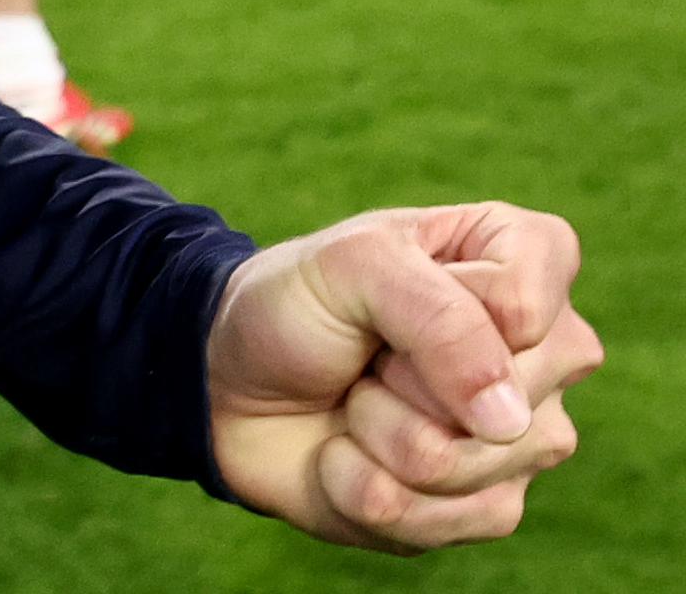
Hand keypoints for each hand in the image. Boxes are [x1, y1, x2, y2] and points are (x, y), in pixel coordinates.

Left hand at [209, 204, 599, 549]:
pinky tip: (352, 456)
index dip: (446, 306)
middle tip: (370, 349)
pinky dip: (367, 487)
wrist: (235, 387)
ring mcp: (524, 439)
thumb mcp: (351, 264)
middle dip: (403, 375)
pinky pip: (438, 520)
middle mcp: (543, 354)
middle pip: (508, 398)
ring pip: (467, 462)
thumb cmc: (299, 304)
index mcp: (522, 259)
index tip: (393, 280)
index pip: (527, 304)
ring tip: (360, 398)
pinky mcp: (485, 508)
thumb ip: (439, 317)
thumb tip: (510, 420)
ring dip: (377, 431)